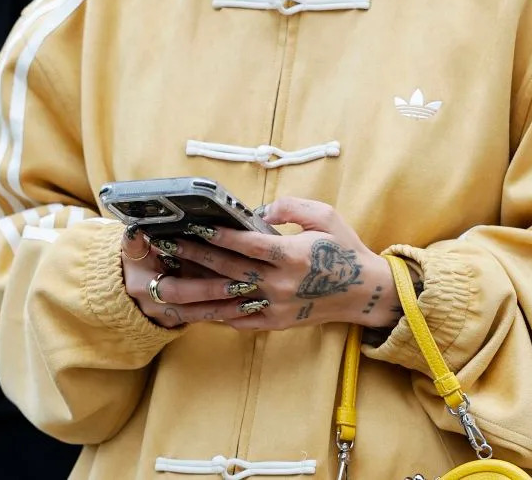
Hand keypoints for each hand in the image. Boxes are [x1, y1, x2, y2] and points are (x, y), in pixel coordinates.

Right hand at [120, 224, 256, 327]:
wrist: (125, 285)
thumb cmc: (134, 260)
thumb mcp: (131, 249)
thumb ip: (135, 241)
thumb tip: (136, 230)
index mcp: (143, 286)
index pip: (176, 291)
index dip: (203, 289)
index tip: (230, 280)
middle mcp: (156, 307)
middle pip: (193, 308)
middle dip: (222, 300)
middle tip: (248, 289)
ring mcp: (168, 317)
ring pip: (201, 317)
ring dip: (228, 310)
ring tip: (256, 302)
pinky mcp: (179, 321)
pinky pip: (203, 318)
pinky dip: (225, 314)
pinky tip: (248, 308)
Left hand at [166, 197, 402, 330]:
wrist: (365, 293)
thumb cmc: (345, 249)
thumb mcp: (326, 216)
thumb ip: (291, 207)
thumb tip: (259, 210)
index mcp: (294, 256)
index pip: (249, 245)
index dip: (220, 236)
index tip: (195, 227)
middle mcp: (282, 284)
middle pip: (230, 270)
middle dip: (196, 256)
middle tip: (169, 246)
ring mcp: (277, 307)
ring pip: (227, 300)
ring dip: (194, 292)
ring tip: (166, 284)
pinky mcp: (275, 323)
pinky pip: (239, 320)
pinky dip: (214, 314)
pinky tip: (192, 307)